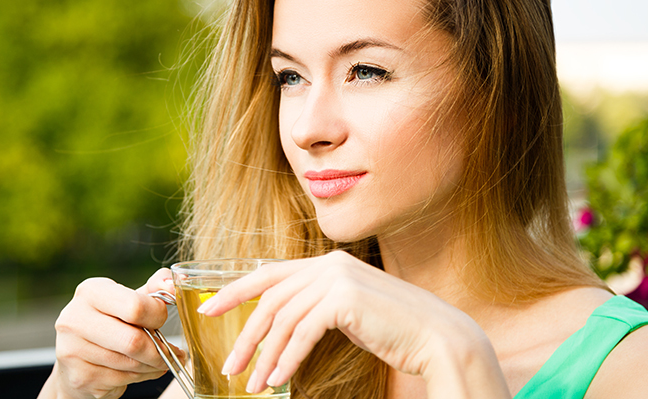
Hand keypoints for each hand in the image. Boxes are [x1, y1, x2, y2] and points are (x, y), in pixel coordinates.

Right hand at [39, 269, 184, 398]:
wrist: (78, 355)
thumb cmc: (111, 321)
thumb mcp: (130, 298)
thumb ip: (155, 287)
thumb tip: (173, 283)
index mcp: (91, 292)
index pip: (135, 307)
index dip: (157, 315)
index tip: (162, 318)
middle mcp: (75, 319)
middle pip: (134, 342)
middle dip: (160, 349)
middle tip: (171, 350)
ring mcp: (73, 351)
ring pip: (131, 364)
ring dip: (154, 365)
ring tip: (158, 360)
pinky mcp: (80, 377)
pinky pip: (124, 380)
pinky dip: (141, 376)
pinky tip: (140, 369)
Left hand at [197, 251, 507, 397]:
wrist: (438, 336)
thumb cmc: (394, 329)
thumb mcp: (348, 311)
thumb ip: (316, 308)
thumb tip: (279, 326)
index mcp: (327, 263)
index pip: (268, 273)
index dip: (234, 291)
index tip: (208, 309)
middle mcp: (329, 265)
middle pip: (270, 299)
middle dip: (245, 335)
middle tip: (229, 364)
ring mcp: (337, 279)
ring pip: (282, 319)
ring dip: (264, 355)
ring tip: (253, 383)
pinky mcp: (345, 299)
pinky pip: (302, 333)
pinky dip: (286, 359)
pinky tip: (277, 379)